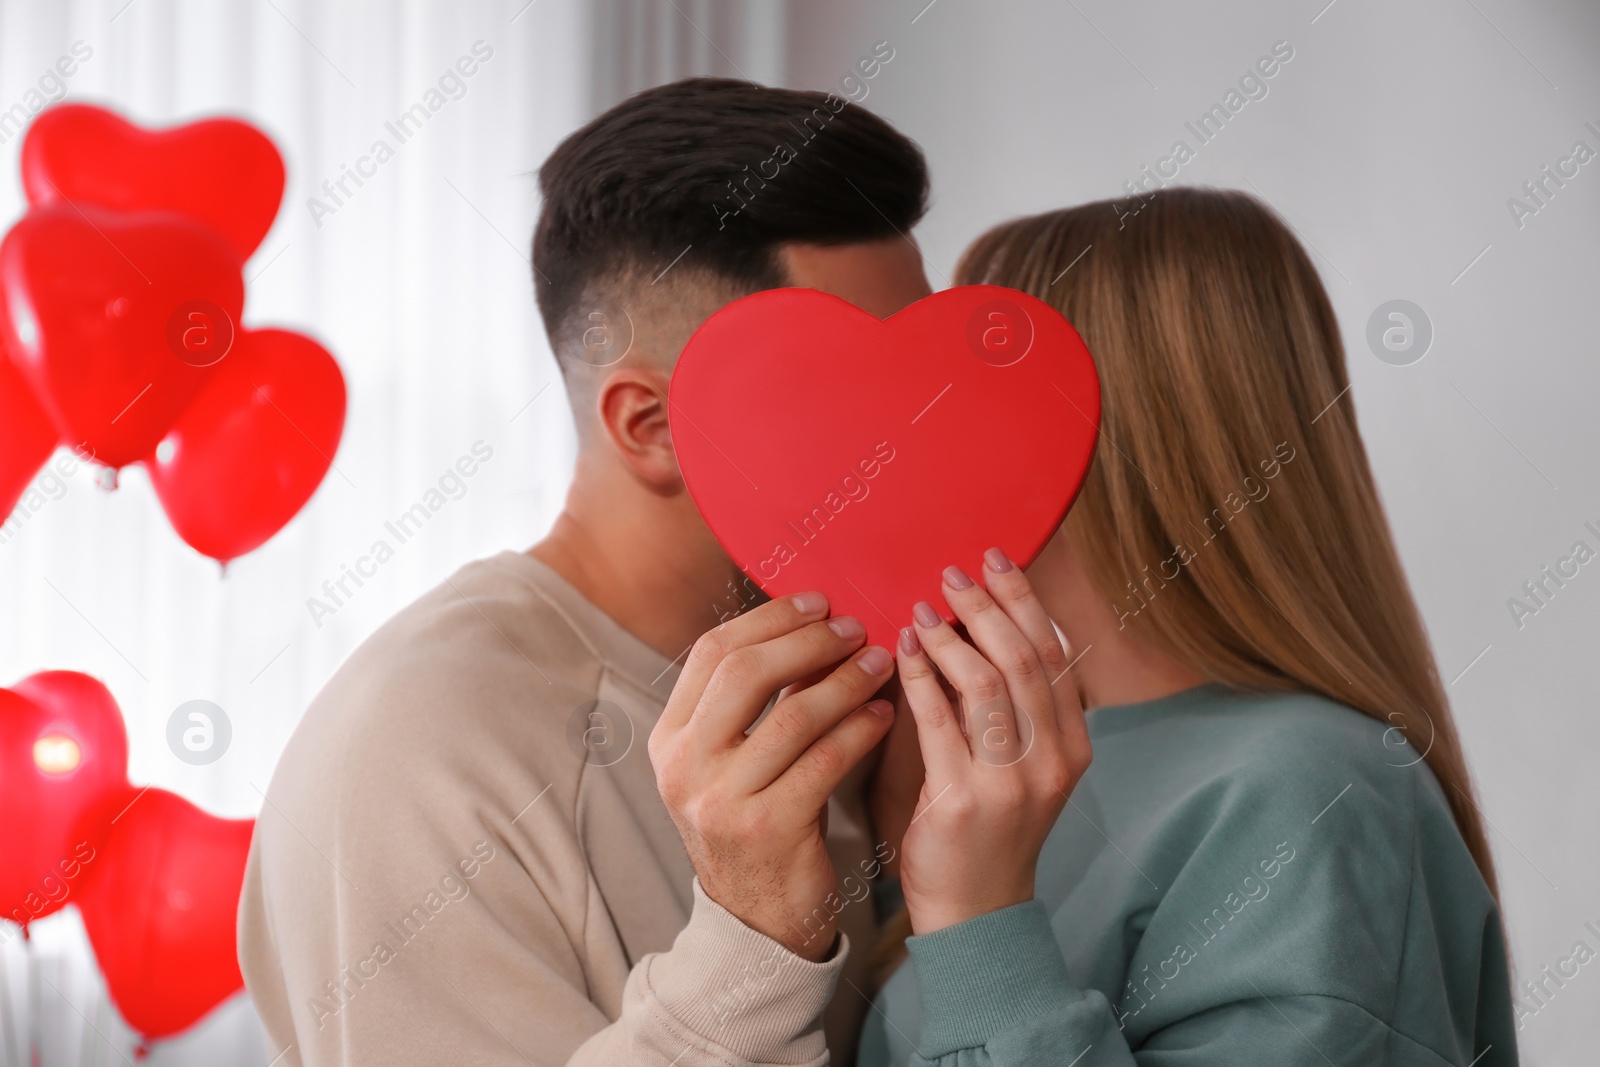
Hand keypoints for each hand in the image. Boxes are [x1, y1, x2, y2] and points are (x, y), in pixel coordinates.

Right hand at [649, 591, 895, 960]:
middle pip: (745, 673)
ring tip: (882, 664)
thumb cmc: (757, 821)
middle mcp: (683, 767)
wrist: (758, 920)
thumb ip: (758, 701)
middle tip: (855, 629)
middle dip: (808, 642)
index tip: (820, 603)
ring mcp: (720, 801)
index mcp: (669, 739)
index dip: (769, 619)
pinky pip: (824, 761)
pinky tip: (884, 715)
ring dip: (845, 682)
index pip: (712, 652)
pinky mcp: (767, 829)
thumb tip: (814, 623)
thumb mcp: (734, 761)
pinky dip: (860, 730)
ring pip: (792, 716)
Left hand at [895, 550, 1091, 934]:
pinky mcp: (965, 799)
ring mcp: (1013, 782)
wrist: (977, 911)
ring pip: (987, 684)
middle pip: (1025, 660)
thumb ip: (1011, 705)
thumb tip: (980, 625)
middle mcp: (1053, 760)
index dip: (1025, 601)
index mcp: (1073, 745)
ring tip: (925, 608)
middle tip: (953, 573)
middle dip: (989, 606)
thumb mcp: (1023, 764)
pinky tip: (902, 650)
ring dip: (952, 637)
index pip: (1056, 654)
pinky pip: (940, 721)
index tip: (996, 560)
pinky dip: (921, 676)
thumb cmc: (992, 828)